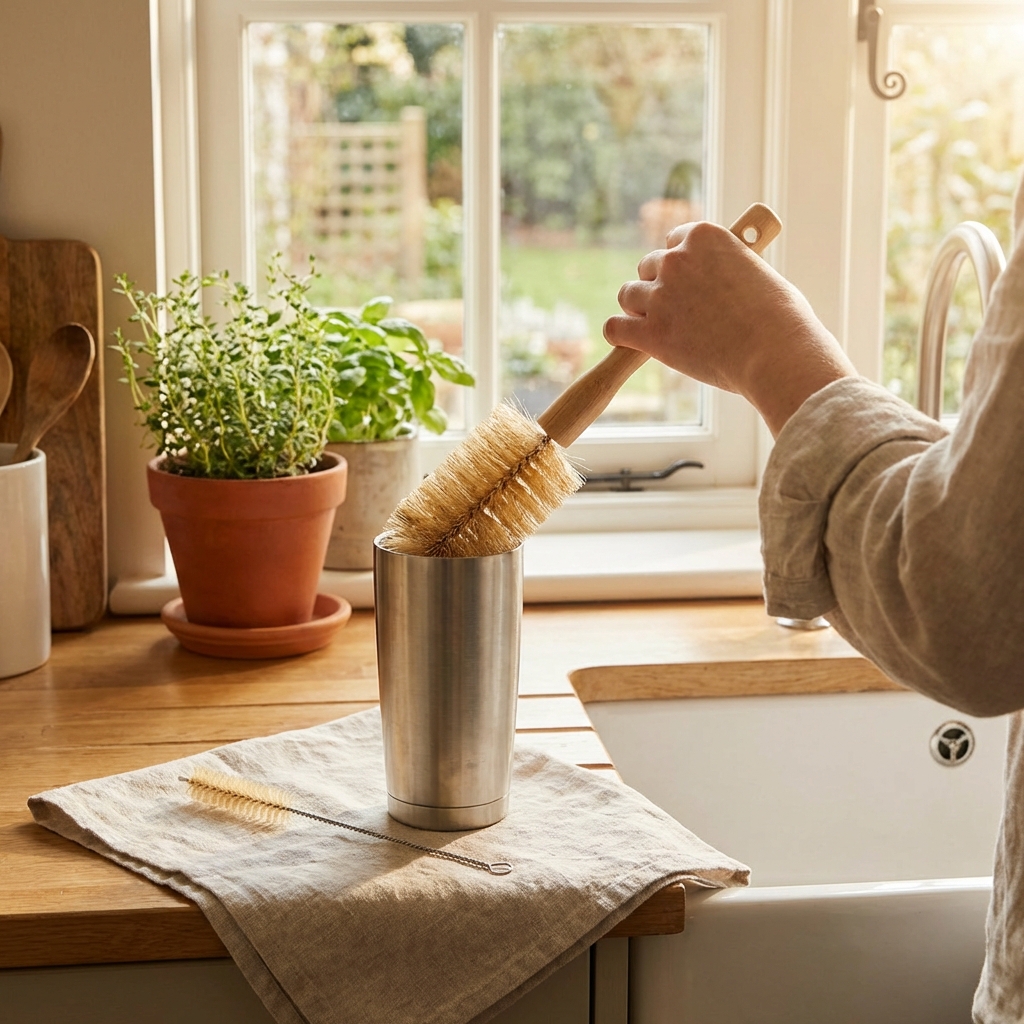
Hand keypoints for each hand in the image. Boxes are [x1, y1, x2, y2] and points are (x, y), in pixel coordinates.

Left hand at [604, 220, 856, 435]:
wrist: (774, 351)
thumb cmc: (778, 317)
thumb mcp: (755, 273)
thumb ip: (727, 268)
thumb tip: (719, 280)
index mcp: (704, 236)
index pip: (674, 241)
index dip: (679, 264)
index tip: (685, 280)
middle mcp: (676, 260)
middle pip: (648, 267)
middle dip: (658, 286)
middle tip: (674, 309)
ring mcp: (660, 296)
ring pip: (628, 295)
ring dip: (638, 308)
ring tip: (654, 325)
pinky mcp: (649, 332)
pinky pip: (614, 327)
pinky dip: (619, 333)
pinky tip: (628, 340)